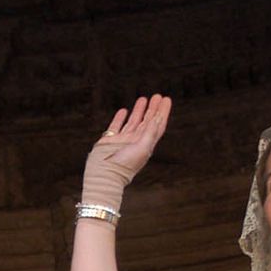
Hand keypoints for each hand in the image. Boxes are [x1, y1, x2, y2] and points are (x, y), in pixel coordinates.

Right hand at [81, 95, 171, 210]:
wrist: (104, 174)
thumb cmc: (125, 164)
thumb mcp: (142, 148)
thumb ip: (149, 133)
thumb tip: (158, 118)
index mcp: (146, 144)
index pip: (157, 125)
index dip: (163, 112)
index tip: (166, 99)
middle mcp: (135, 141)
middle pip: (147, 122)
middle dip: (153, 109)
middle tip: (157, 95)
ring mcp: (123, 140)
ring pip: (133, 122)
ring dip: (139, 110)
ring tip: (143, 98)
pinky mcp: (110, 140)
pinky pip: (116, 126)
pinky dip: (120, 118)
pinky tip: (124, 110)